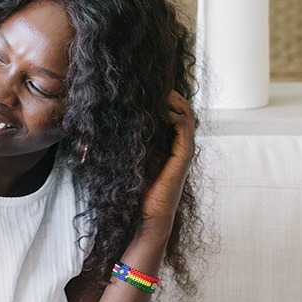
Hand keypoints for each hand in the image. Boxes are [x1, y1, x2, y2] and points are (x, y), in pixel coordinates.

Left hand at [139, 90, 196, 232]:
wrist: (146, 216)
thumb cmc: (137, 192)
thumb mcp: (133, 160)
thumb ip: (132, 144)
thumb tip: (115, 124)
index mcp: (170, 146)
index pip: (175, 114)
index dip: (166, 100)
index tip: (149, 89)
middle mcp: (180, 147)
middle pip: (183, 111)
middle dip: (172, 96)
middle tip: (156, 85)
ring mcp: (184, 151)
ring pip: (186, 115)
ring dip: (175, 101)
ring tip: (160, 91)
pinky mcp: (183, 157)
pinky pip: (184, 128)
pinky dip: (175, 114)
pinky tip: (162, 109)